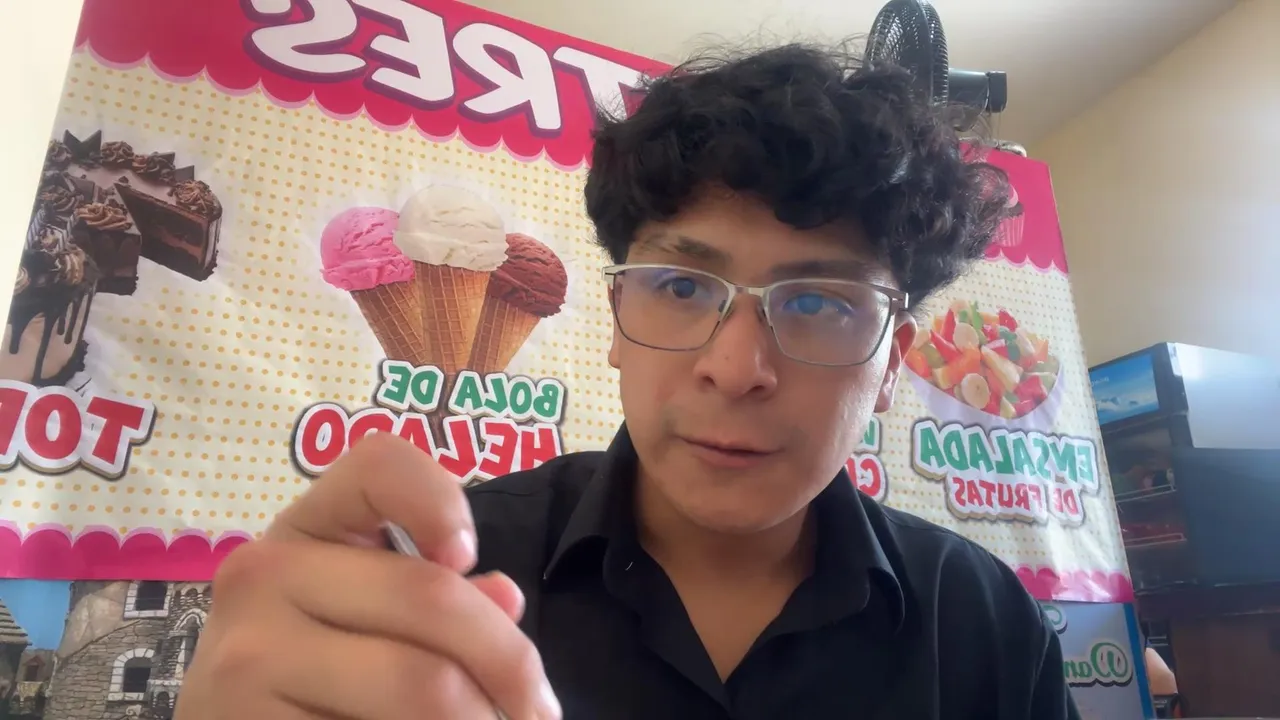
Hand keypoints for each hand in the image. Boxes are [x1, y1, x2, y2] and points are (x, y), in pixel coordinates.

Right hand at [175, 433, 560, 719]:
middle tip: (540, 710)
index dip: (442, 502)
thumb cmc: (313, 669)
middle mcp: (261, 577)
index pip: (378, 467)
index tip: (469, 557)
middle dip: (510, 662)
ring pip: (424, 686)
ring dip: (483, 719)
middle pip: (431, 597)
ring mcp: (246, 661)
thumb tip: (503, 598)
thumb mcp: (360, 615)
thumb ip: (429, 597)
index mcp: (301, 529)